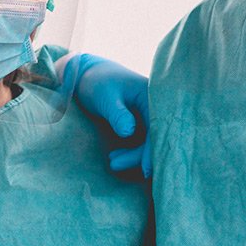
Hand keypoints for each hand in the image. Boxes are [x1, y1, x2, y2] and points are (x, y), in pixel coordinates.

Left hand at [60, 53, 152, 177]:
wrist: (87, 76)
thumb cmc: (98, 83)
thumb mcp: (105, 97)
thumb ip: (118, 114)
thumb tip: (129, 133)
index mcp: (152, 95)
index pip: (158, 127)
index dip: (152, 150)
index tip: (146, 169)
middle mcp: (155, 106)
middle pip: (155, 137)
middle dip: (139, 156)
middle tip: (115, 165)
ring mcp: (148, 114)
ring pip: (148, 141)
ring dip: (133, 155)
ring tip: (112, 162)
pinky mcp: (140, 121)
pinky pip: (141, 140)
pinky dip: (130, 151)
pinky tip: (115, 157)